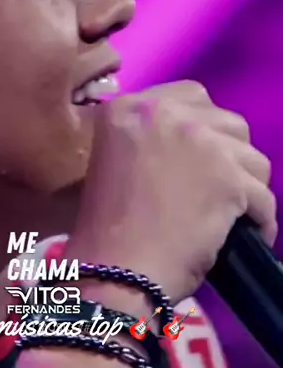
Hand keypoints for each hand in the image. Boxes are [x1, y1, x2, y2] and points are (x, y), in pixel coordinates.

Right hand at [68, 81, 276, 304]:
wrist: (113, 271)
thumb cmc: (103, 229)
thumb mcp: (114, 161)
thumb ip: (150, 139)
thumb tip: (196, 148)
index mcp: (128, 107)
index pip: (191, 96)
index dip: (203, 129)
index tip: (198, 160)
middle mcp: (164, 113)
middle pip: (228, 122)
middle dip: (228, 155)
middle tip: (216, 188)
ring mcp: (200, 143)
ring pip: (252, 158)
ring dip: (247, 186)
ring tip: (234, 214)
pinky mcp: (228, 178)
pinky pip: (263, 198)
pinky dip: (260, 220)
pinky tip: (250, 236)